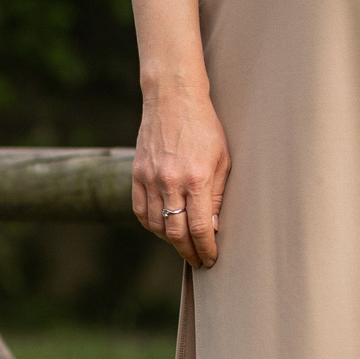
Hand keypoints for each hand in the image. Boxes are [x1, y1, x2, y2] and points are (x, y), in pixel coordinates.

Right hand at [132, 92, 229, 267]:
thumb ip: (216, 195)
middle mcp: (171, 182)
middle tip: (198, 259)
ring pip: (157, 225)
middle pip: (176, 233)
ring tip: (183, 243)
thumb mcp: (222, 159)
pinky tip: (163, 226)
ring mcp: (150, 179)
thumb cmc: (204, 127)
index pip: (200, 228)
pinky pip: (141, 211)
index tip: (211, 259)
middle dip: (188, 252)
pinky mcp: (137, 174)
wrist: (173, 99)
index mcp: (197, 179)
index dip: (206, 249)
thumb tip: (213, 227)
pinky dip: (152, 224)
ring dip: (170, 240)